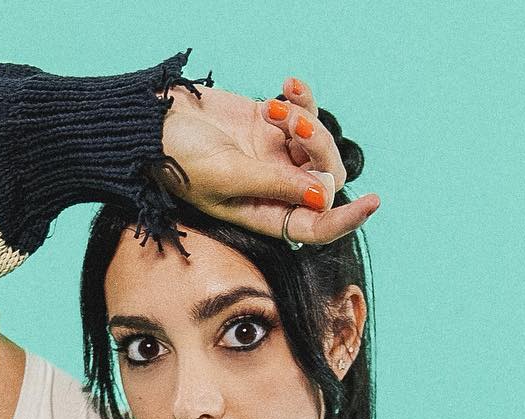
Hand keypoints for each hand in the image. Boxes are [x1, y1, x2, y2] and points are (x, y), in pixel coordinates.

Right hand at [158, 72, 379, 245]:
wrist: (152, 121)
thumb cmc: (178, 159)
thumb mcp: (228, 176)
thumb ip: (275, 185)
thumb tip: (320, 195)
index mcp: (265, 215)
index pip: (316, 226)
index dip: (346, 220)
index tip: (372, 202)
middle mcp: (274, 189)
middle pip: (324, 179)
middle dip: (319, 149)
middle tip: (297, 126)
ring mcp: (273, 155)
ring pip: (317, 143)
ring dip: (307, 120)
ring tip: (279, 106)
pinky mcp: (269, 123)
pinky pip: (304, 112)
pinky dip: (302, 98)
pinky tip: (287, 85)